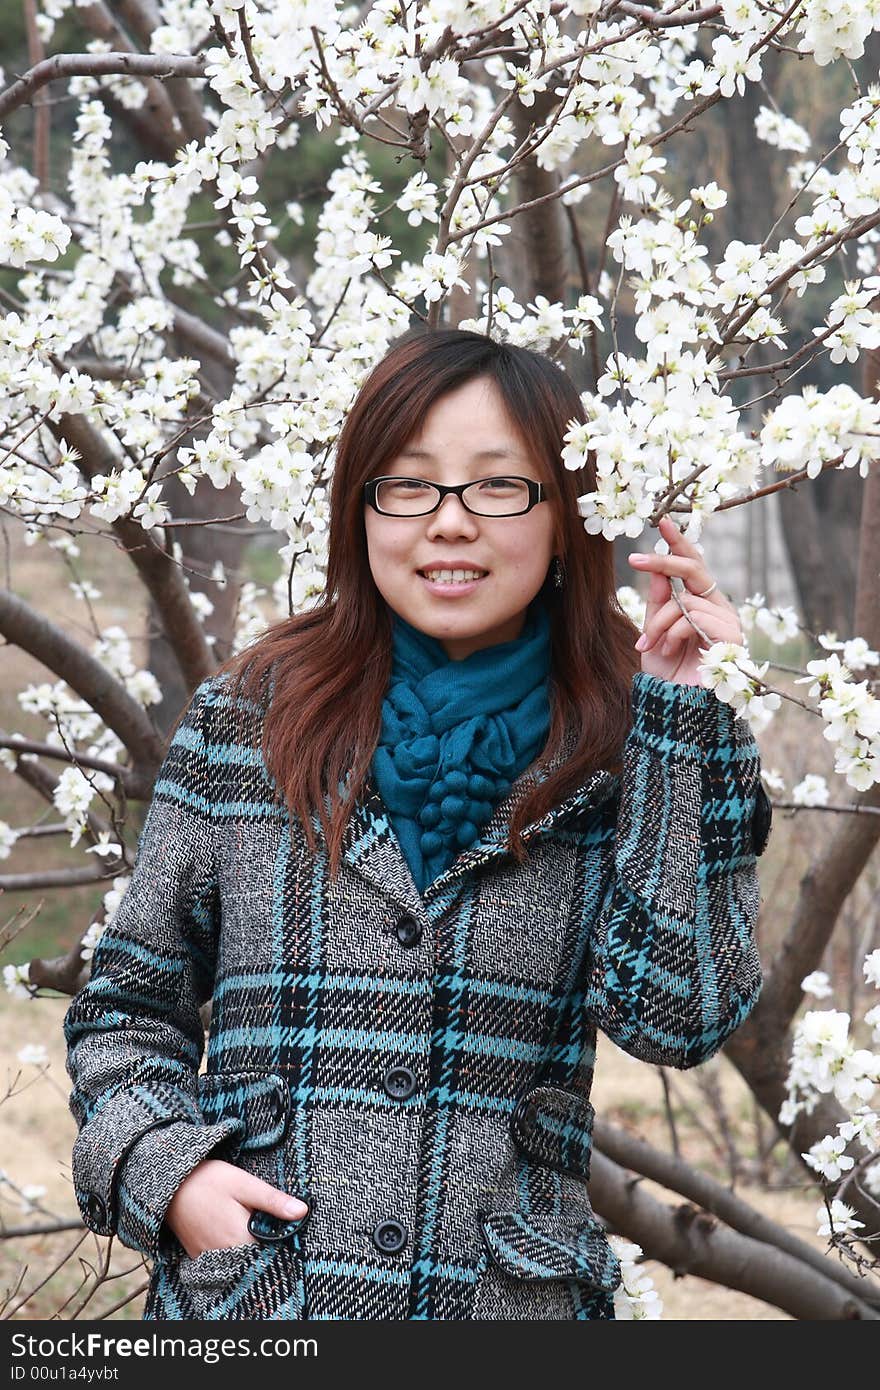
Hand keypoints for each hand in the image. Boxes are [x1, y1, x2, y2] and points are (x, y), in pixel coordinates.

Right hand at [164, 1158, 308, 1259]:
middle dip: (267, 1246)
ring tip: (251, 1226)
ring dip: (250, 1249)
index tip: (287, 1228)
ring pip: (240, 1261)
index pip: (273, 1253)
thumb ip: (273, 1201)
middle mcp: (225, 1255)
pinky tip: (234, 1232)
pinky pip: (223, 1261)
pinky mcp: (199, 1255)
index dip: (283, 1243)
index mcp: (241, 1238)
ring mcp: (210, 1258)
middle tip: (268, 1222)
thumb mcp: (244, 1185)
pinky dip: (232, 1251)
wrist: (171, 1184)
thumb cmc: (209, 1181)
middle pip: (256, 1259)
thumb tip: (302, 1212)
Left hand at [627, 515, 743, 687]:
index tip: (661, 520)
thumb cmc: (668, 674)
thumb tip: (656, 570)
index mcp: (701, 603)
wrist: (677, 708)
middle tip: (634, 560)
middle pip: (694, 569)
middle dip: (663, 561)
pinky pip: (695, 618)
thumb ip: (658, 603)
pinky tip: (669, 649)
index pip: (693, 565)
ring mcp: (727, 621)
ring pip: (685, 600)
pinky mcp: (731, 637)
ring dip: (659, 622)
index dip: (680, 542)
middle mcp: (718, 607)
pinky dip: (674, 632)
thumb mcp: (654, 633)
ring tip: (650, 645)